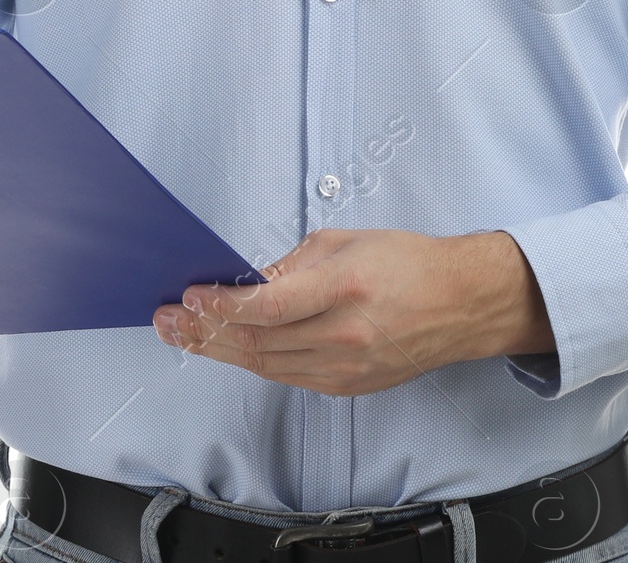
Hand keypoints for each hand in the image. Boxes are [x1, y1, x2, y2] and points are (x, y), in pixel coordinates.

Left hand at [151, 227, 554, 396]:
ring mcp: (345, 368)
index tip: (193, 294)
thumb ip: (293, 264)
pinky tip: (228, 348)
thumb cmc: (407, 263)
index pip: (269, 305)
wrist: (458, 304)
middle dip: (206, 331)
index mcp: (345, 288)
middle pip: (258, 341)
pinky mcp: (346, 386)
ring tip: (184, 335)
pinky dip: (254, 361)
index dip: (224, 304)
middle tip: (169, 320)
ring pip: (266, 365)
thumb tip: (248, 281)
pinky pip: (287, 376)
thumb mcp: (346, 241)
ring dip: (219, 350)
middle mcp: (344, 335)